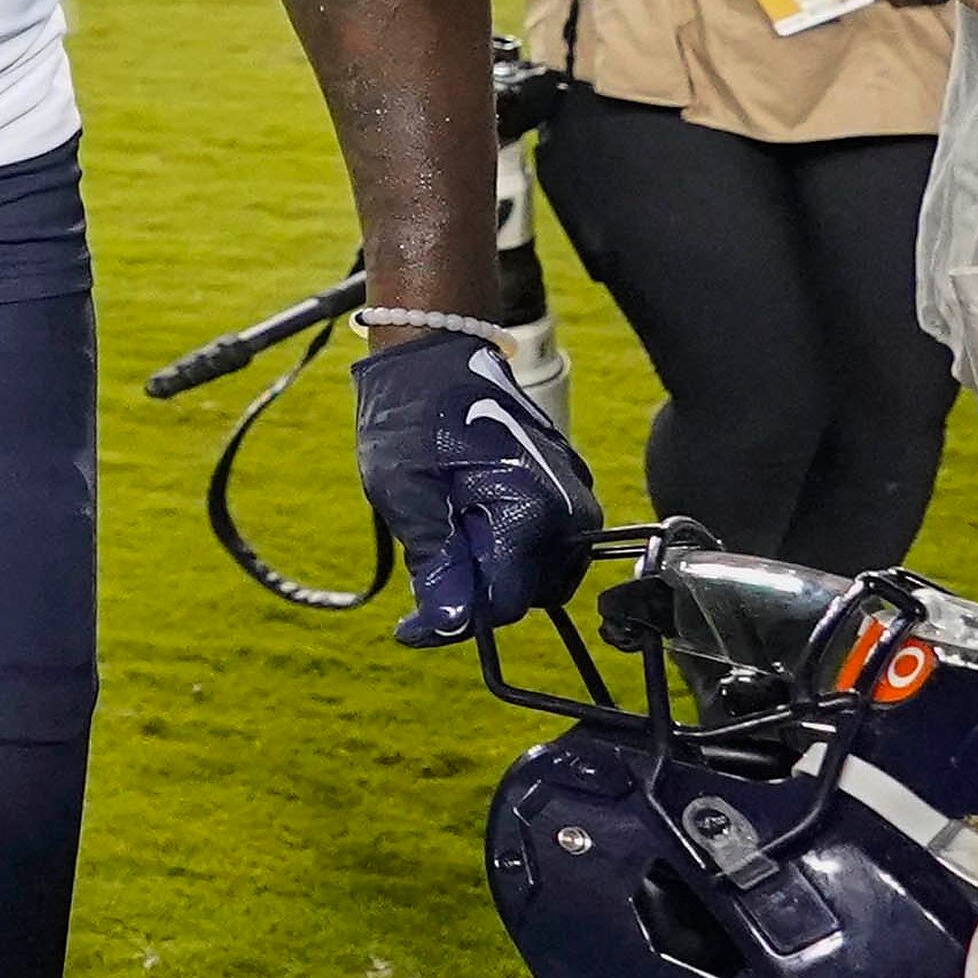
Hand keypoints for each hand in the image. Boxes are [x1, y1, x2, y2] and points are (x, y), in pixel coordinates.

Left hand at [359, 330, 599, 647]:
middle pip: (525, 592)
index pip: (503, 601)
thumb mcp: (406, 493)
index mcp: (532, 511)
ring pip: (534, 572)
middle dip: (474, 590)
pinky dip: (501, 546)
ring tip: (443, 529)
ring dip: (488, 569)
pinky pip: (540, 543)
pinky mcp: (563, 489)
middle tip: (425, 558)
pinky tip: (463, 517)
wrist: (436, 350)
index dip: (455, 619)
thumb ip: (435, 562)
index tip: (410, 626)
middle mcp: (568, 509)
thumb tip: (447, 624)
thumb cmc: (414, 413)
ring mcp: (571, 497)